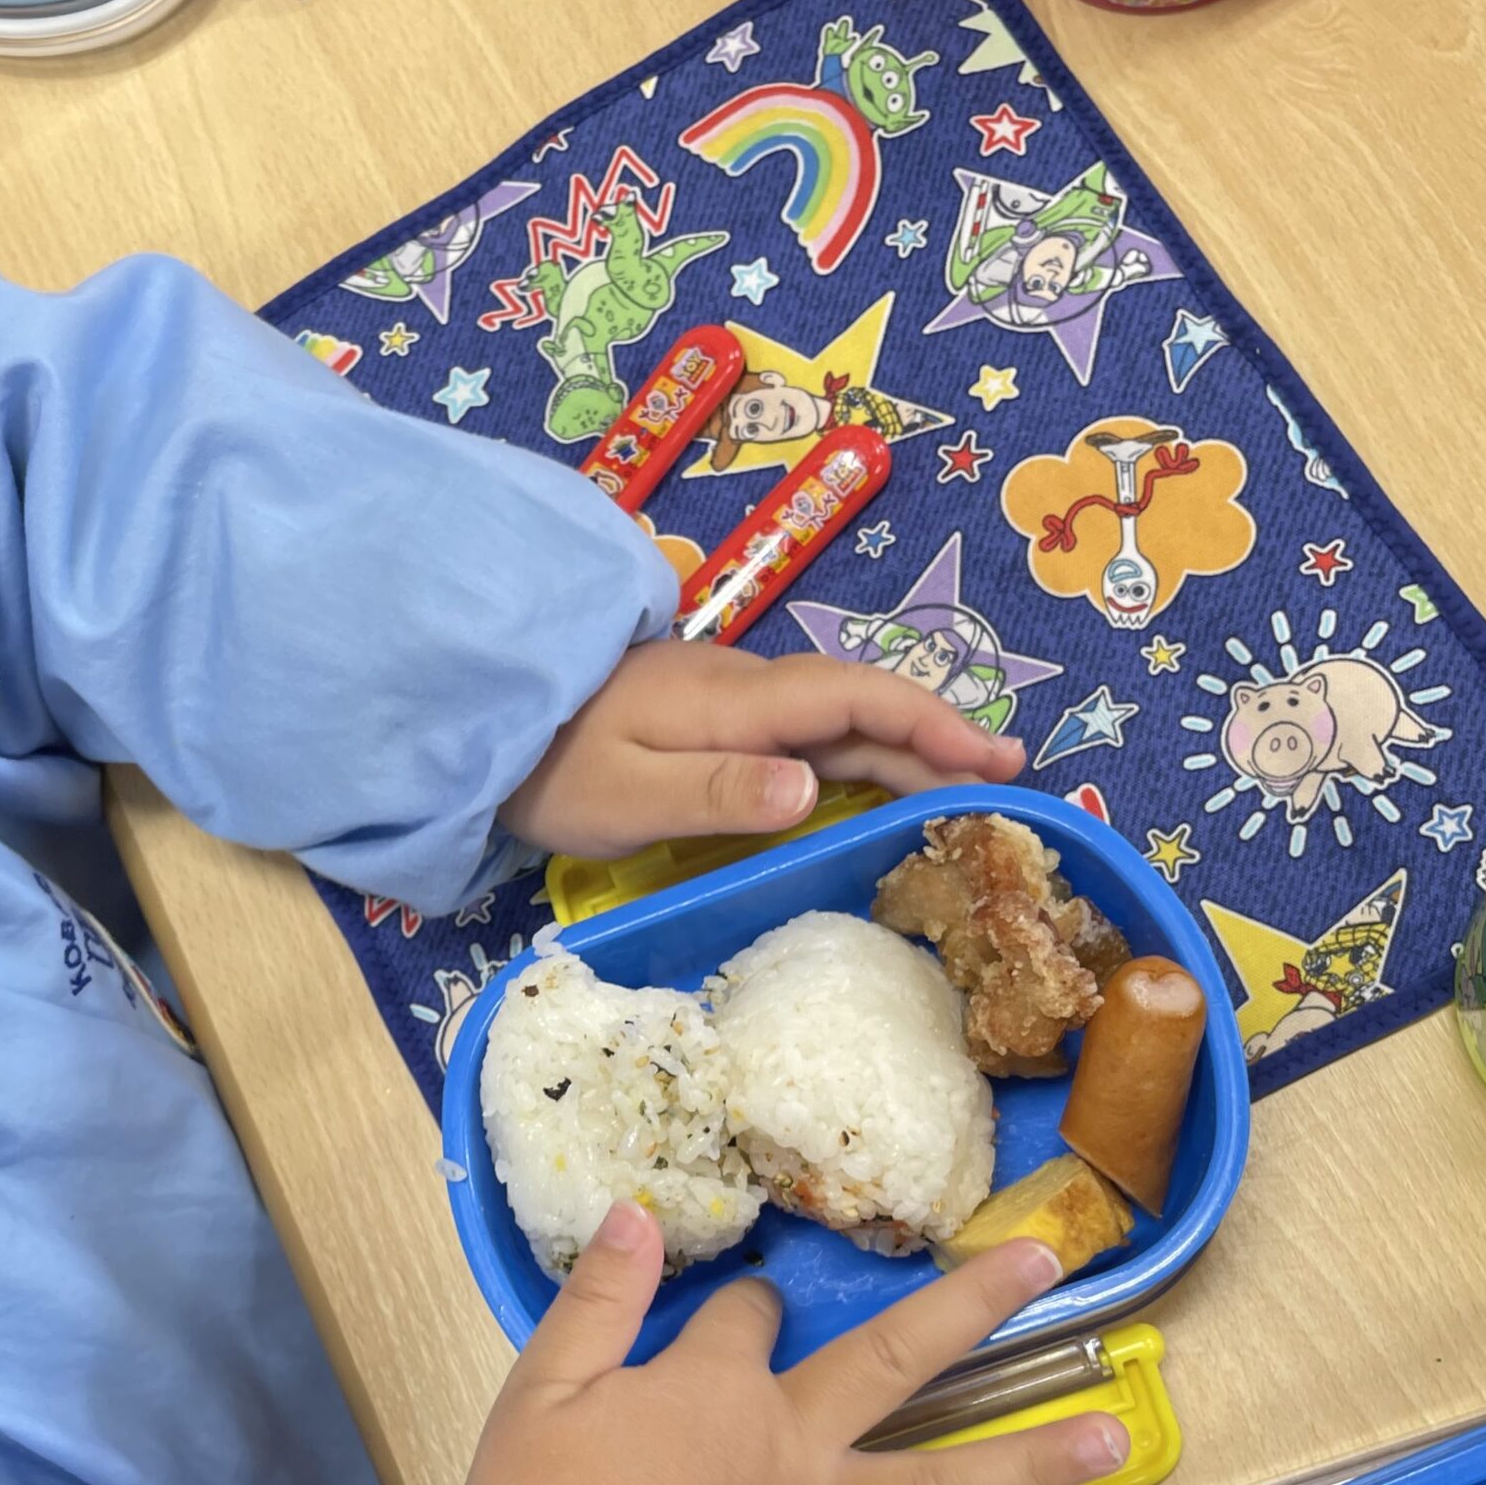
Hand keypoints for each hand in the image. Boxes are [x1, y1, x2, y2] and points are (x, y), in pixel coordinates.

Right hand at [441, 1205, 1123, 1484]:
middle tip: (1050, 1261)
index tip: (738, 1309)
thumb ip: (598, 1300)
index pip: (749, 1315)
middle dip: (972, 1306)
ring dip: (1033, 1461)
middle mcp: (792, 1446)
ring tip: (1119, 1437)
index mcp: (715, 1387)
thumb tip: (637, 1210)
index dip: (746, 1305)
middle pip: (897, 1362)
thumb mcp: (539, 1392)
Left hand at [500, 639, 1023, 860]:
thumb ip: (716, 791)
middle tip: (1007, 781)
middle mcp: (743, 691)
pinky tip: (875, 789)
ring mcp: (726, 704)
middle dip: (937, 738)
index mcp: (734, 701)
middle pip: (859, 708)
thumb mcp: (625, 793)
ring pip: (835, 721)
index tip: (992, 758)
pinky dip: (856, 759)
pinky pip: (802, 736)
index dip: (930, 724)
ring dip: (903, 749)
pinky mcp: (707, 723)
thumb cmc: (547, 766)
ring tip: (964, 787)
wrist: (478, 723)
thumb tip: (810, 788)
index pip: (854, 701)